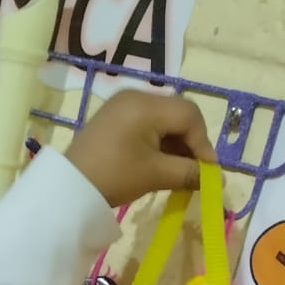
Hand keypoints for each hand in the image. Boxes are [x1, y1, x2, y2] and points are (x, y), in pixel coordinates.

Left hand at [66, 91, 217, 206]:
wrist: (68, 189)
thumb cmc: (113, 178)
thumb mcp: (155, 175)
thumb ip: (189, 173)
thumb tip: (216, 179)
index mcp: (146, 104)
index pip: (189, 116)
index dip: (203, 143)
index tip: (208, 171)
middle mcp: (135, 95)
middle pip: (177, 113)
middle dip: (190, 142)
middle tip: (194, 171)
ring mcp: (122, 103)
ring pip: (163, 118)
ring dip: (175, 143)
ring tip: (177, 171)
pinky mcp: (113, 116)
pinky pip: (146, 122)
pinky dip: (158, 141)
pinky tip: (159, 162)